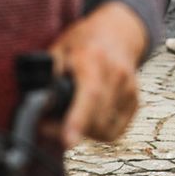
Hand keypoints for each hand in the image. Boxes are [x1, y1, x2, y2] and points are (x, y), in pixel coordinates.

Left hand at [48, 3, 144, 147]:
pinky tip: (86, 120)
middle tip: (46, 125)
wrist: (118, 33)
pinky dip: (97, 132)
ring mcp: (129, 89)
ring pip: (105, 129)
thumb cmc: (84, 42)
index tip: (68, 142)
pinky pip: (115, 131)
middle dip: (68, 129)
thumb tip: (39, 100)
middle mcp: (117, 74)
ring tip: (66, 121)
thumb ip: (49, 72)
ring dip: (83, 132)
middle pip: (96, 118)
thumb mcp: (59, 47)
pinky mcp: (135, 102)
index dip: (78, 120)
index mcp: (94, 59)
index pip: (90, 94)